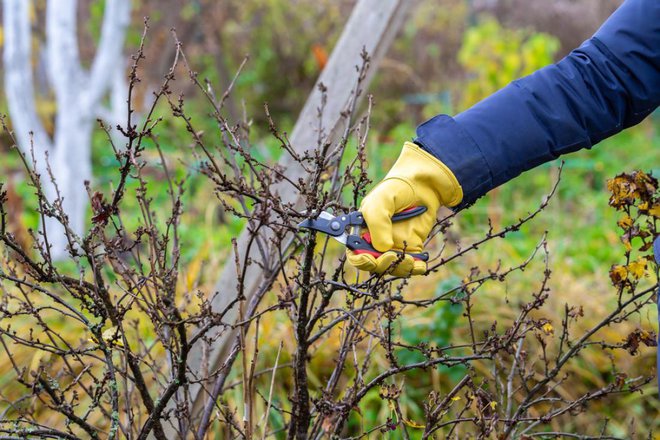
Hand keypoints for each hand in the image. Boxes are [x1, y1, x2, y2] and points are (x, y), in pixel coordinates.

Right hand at [346, 141, 462, 276]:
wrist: (424, 184)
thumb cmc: (396, 189)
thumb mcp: (381, 202)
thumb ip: (377, 224)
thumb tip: (383, 249)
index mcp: (363, 230)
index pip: (355, 253)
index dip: (360, 260)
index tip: (370, 259)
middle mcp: (377, 240)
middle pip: (374, 264)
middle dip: (382, 265)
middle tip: (392, 257)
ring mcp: (394, 245)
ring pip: (392, 268)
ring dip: (399, 268)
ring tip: (409, 260)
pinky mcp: (412, 247)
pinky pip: (411, 265)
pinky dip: (415, 269)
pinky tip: (419, 264)